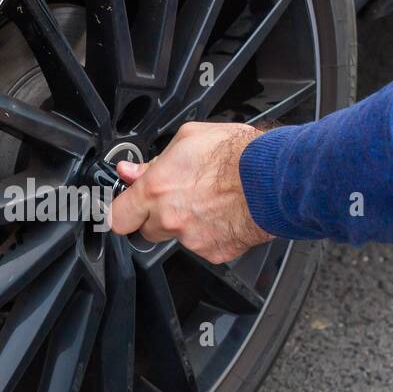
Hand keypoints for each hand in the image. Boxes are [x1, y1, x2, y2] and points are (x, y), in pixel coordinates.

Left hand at [107, 122, 272, 263]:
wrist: (275, 178)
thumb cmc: (239, 154)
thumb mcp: (189, 139)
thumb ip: (154, 160)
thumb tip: (132, 171)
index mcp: (156, 190)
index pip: (117, 217)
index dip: (119, 213)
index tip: (122, 209)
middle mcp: (169, 219)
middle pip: (146, 230)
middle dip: (156, 216)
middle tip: (177, 197)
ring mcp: (191, 239)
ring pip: (176, 238)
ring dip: (184, 224)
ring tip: (209, 201)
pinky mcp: (214, 253)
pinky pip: (203, 246)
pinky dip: (210, 233)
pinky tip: (223, 213)